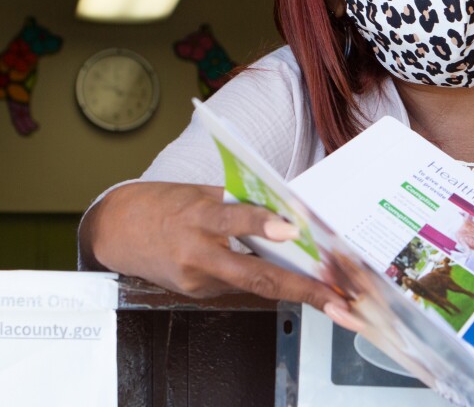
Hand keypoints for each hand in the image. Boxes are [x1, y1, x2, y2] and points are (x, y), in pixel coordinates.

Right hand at [83, 181, 346, 310]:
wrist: (117, 230)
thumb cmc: (166, 204)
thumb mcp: (200, 193)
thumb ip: (241, 199)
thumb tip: (288, 205)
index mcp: (197, 217)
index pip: (232, 219)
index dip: (261, 224)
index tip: (291, 230)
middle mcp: (197, 253)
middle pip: (253, 273)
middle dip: (301, 288)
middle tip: (336, 297)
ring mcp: (197, 279)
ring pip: (254, 286)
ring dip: (297, 293)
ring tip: (336, 300)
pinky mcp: (197, 293)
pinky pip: (240, 287)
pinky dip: (270, 285)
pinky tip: (302, 288)